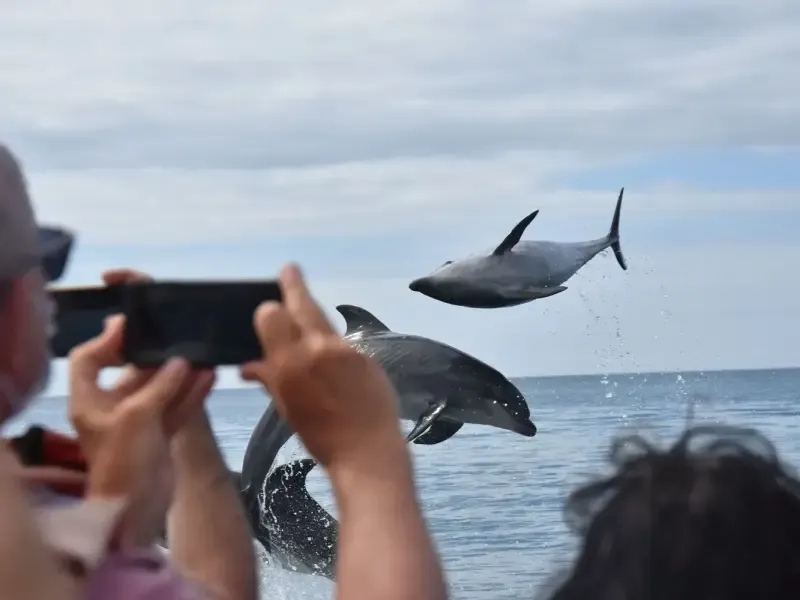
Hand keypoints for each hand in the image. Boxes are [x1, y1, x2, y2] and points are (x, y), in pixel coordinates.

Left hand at [67, 316, 209, 547]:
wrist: (137, 510)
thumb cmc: (125, 459)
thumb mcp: (138, 414)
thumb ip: (161, 384)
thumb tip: (182, 362)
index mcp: (90, 401)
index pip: (89, 359)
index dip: (108, 339)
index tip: (134, 324)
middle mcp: (111, 407)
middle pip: (131, 372)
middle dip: (157, 357)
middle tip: (180, 336)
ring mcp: (138, 422)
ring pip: (160, 389)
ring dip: (181, 374)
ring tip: (204, 354)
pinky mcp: (159, 434)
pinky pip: (176, 406)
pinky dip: (191, 393)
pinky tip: (211, 376)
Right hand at [240, 264, 404, 468]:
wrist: (368, 451)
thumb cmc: (319, 436)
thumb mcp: (287, 408)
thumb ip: (269, 379)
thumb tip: (249, 366)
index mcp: (290, 362)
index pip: (273, 314)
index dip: (269, 310)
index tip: (269, 307)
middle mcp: (317, 348)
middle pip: (303, 304)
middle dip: (294, 285)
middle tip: (289, 269)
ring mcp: (346, 349)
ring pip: (325, 323)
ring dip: (314, 319)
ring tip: (306, 314)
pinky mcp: (366, 356)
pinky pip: (342, 343)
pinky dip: (333, 345)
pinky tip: (332, 359)